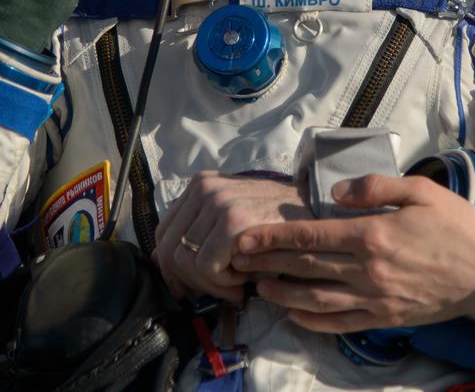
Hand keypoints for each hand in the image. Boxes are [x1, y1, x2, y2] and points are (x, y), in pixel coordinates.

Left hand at [153, 171, 312, 301]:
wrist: (314, 210)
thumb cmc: (274, 221)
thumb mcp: (231, 214)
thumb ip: (198, 230)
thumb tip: (160, 261)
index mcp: (200, 184)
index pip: (163, 233)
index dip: (169, 266)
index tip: (185, 286)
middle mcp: (205, 189)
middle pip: (170, 250)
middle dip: (189, 280)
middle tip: (214, 290)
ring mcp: (218, 203)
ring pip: (187, 263)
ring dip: (211, 283)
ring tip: (236, 282)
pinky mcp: (233, 222)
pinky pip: (207, 268)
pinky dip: (223, 282)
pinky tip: (244, 279)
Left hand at [231, 174, 474, 331]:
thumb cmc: (456, 225)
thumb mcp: (420, 190)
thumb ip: (376, 186)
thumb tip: (336, 194)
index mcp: (373, 235)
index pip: (311, 237)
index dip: (274, 237)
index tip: (246, 236)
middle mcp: (368, 271)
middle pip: (305, 268)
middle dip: (267, 263)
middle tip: (238, 259)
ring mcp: (375, 299)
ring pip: (316, 300)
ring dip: (282, 294)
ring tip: (259, 286)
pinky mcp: (385, 318)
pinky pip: (340, 324)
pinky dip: (312, 321)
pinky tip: (294, 313)